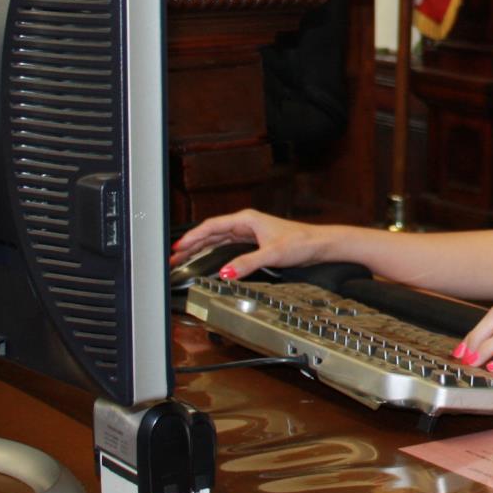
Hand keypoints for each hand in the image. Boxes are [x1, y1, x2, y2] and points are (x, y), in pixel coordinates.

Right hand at [169, 209, 332, 278]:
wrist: (319, 245)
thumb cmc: (301, 242)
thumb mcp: (272, 254)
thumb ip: (247, 263)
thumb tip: (226, 272)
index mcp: (246, 220)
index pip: (212, 227)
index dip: (193, 237)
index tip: (178, 247)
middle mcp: (246, 224)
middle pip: (211, 233)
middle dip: (191, 244)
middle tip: (173, 256)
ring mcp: (249, 233)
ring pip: (218, 239)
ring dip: (200, 248)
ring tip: (183, 258)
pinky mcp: (254, 242)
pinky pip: (227, 245)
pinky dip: (214, 251)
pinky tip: (206, 258)